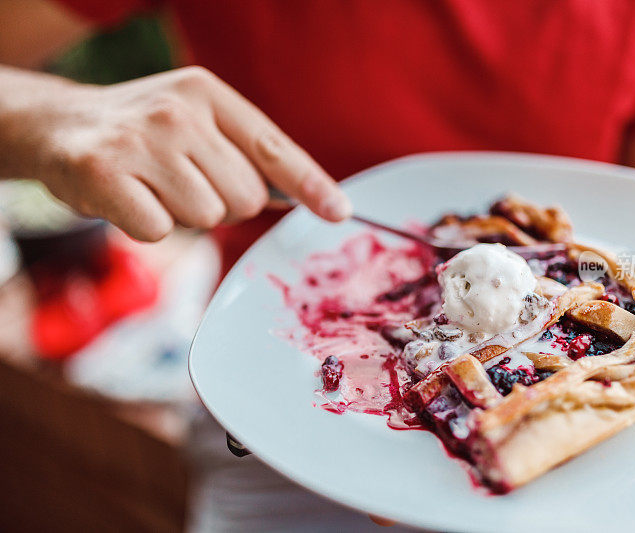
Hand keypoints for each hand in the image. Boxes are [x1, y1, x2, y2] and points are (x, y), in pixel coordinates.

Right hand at [32, 66, 350, 240]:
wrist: (59, 126)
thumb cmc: (142, 133)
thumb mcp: (195, 121)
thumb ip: (243, 154)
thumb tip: (297, 198)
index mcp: (208, 94)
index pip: (274, 148)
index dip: (311, 185)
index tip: (340, 213)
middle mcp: (178, 111)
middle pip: (245, 197)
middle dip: (221, 203)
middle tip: (181, 180)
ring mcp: (141, 140)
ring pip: (207, 216)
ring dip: (183, 214)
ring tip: (153, 186)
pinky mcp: (105, 173)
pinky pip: (160, 231)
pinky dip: (146, 226)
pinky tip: (127, 197)